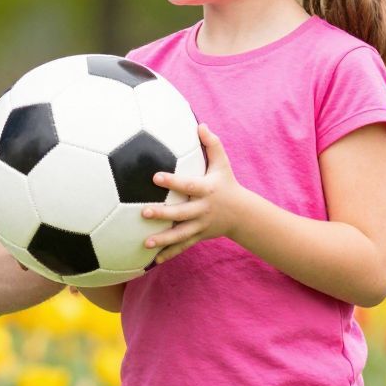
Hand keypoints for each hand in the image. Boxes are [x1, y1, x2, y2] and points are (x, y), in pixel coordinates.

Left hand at [141, 124, 240, 264]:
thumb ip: (212, 144)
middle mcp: (203, 209)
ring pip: (181, 235)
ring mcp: (201, 226)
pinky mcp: (199, 237)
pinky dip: (169, 254)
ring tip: (145, 243)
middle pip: (181, 213)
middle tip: (143, 212)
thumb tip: (200, 124)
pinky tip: (152, 261)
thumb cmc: (227, 183)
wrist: (242, 213)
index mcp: (206, 190)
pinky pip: (183, 247)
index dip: (172, 181)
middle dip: (163, 214)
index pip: (188, 185)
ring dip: (163, 240)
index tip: (155, 176)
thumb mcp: (223, 163)